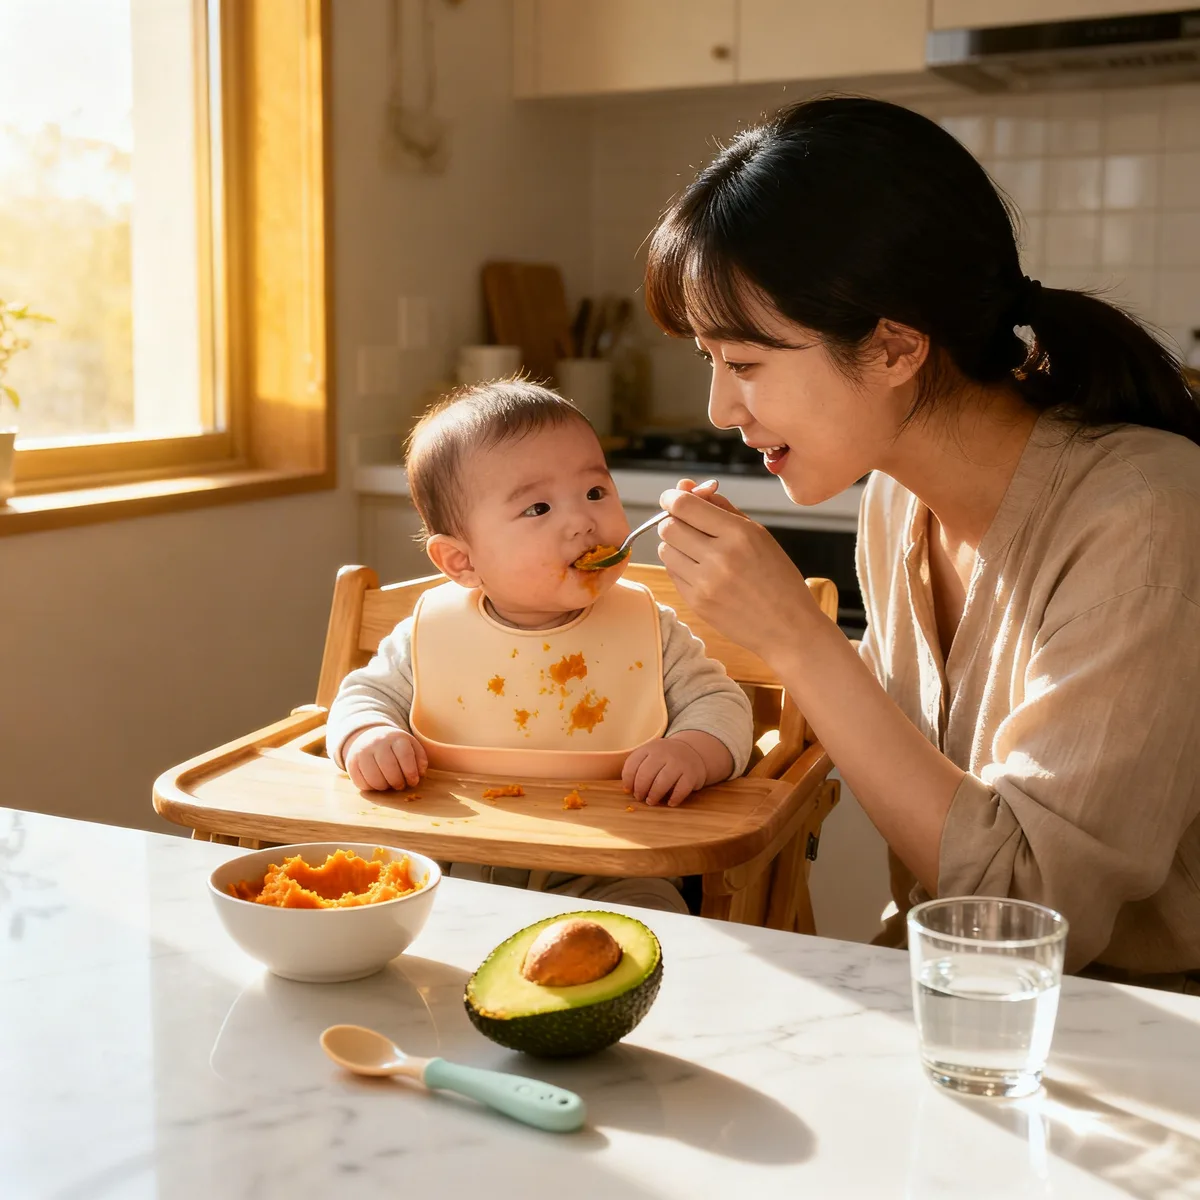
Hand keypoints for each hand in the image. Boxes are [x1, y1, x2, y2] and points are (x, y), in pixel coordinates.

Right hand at [344, 725, 426, 790]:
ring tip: (389, 784)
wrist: (368, 737)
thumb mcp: (410, 746)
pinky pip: (361, 783)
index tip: (413, 781)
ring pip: (374, 778)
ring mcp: (362, 752)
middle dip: (398, 782)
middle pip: (389, 768)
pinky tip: (376, 783)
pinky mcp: (351, 763)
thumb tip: (420, 773)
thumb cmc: (395, 747)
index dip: (411, 772)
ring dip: (384, 787)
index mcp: (395, 738)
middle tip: (400, 785)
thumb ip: (420, 759)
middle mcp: (377, 743)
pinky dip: (371, 788)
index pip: (405, 755)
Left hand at [622, 736, 708, 806]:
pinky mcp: (692, 774)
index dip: (628, 780)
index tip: (628, 790)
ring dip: (654, 795)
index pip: (633, 764)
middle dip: (640, 789)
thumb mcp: (650, 756)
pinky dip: (674, 798)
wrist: (692, 752)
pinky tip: (670, 803)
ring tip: (651, 801)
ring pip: (662, 782)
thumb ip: (638, 768)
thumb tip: (627, 789)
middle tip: (639, 797)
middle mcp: (664, 753)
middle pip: (646, 774)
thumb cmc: (665, 759)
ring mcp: (679, 763)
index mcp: (649, 748)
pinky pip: (681, 789)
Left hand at [657, 478, 822, 661]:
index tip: (673, 498)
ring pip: (664, 549)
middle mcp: (719, 558)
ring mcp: (705, 583)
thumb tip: (684, 487)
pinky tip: (702, 571)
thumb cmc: (777, 577)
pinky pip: (672, 573)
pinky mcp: (696, 603)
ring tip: (697, 551)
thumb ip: (720, 507)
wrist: (788, 627)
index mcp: (739, 534)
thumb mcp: (758, 534)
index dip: (672, 497)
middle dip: (672, 520)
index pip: (684, 505)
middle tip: (687, 525)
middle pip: (667, 526)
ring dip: (674, 545)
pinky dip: (680, 567)